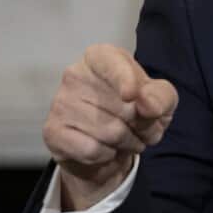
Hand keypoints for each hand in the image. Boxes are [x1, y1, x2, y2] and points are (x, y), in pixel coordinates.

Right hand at [42, 43, 178, 210]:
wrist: (110, 144)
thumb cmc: (136, 110)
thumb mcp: (160, 98)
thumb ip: (160, 96)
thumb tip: (147, 105)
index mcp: (101, 56)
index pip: (112, 64)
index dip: (125, 80)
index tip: (131, 95)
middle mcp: (75, 74)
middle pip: (122, 107)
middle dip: (143, 125)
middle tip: (142, 128)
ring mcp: (60, 102)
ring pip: (109, 132)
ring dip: (128, 143)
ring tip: (127, 139)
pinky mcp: (52, 131)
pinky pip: (92, 150)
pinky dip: (107, 156)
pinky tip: (106, 149)